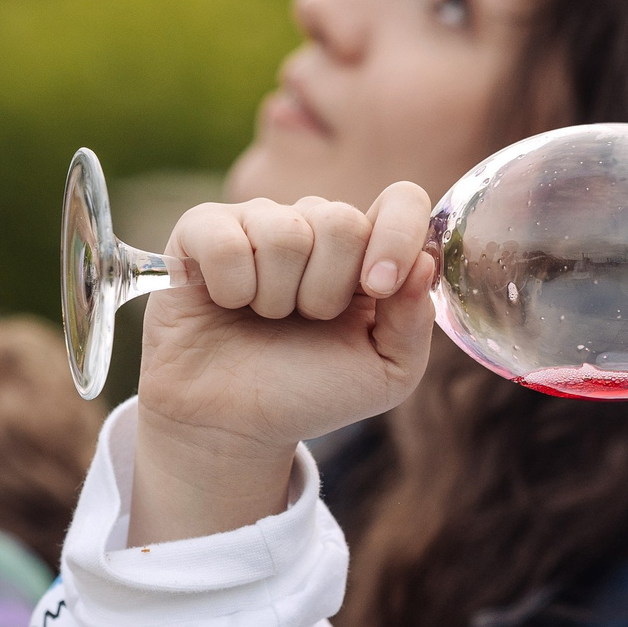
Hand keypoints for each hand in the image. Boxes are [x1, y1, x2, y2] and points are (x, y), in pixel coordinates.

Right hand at [130, 184, 436, 544]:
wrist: (232, 425)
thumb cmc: (308, 393)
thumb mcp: (385, 374)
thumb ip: (414, 321)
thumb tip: (424, 263)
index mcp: (367, 253)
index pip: (401, 201)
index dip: (396, 237)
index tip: (377, 288)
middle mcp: (316, 227)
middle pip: (341, 220)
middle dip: (326, 290)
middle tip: (306, 320)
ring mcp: (259, 222)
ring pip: (283, 232)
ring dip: (275, 296)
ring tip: (265, 318)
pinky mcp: (203, 230)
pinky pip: (226, 239)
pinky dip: (230, 287)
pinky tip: (227, 303)